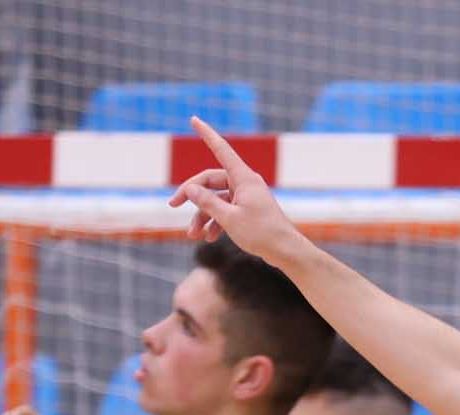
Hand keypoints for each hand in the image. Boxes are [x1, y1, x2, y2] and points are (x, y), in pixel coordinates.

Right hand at [170, 118, 302, 260]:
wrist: (286, 252)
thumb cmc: (261, 233)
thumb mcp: (229, 218)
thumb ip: (206, 202)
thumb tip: (189, 188)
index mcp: (243, 177)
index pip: (221, 149)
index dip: (206, 134)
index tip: (194, 119)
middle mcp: (245, 183)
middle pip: (210, 181)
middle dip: (192, 195)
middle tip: (173, 205)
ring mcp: (246, 197)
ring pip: (216, 200)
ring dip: (202, 216)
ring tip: (192, 235)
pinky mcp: (248, 210)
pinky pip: (226, 211)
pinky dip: (215, 222)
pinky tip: (208, 238)